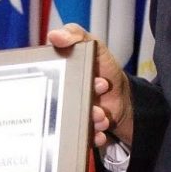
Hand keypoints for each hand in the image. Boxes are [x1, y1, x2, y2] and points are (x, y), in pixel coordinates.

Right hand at [46, 23, 132, 146]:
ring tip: (101, 115)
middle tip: (98, 89)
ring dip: (89, 119)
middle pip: (61, 101)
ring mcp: (73, 113)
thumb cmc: (103, 68)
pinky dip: (92, 136)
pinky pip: (83, 136)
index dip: (60, 76)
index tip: (85, 76)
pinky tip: (100, 133)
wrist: (122, 95)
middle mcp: (63, 95)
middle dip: (80, 100)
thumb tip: (54, 35)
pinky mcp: (82, 129)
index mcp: (61, 73)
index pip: (48, 75)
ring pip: (73, 121)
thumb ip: (75, 34)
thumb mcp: (94, 46)